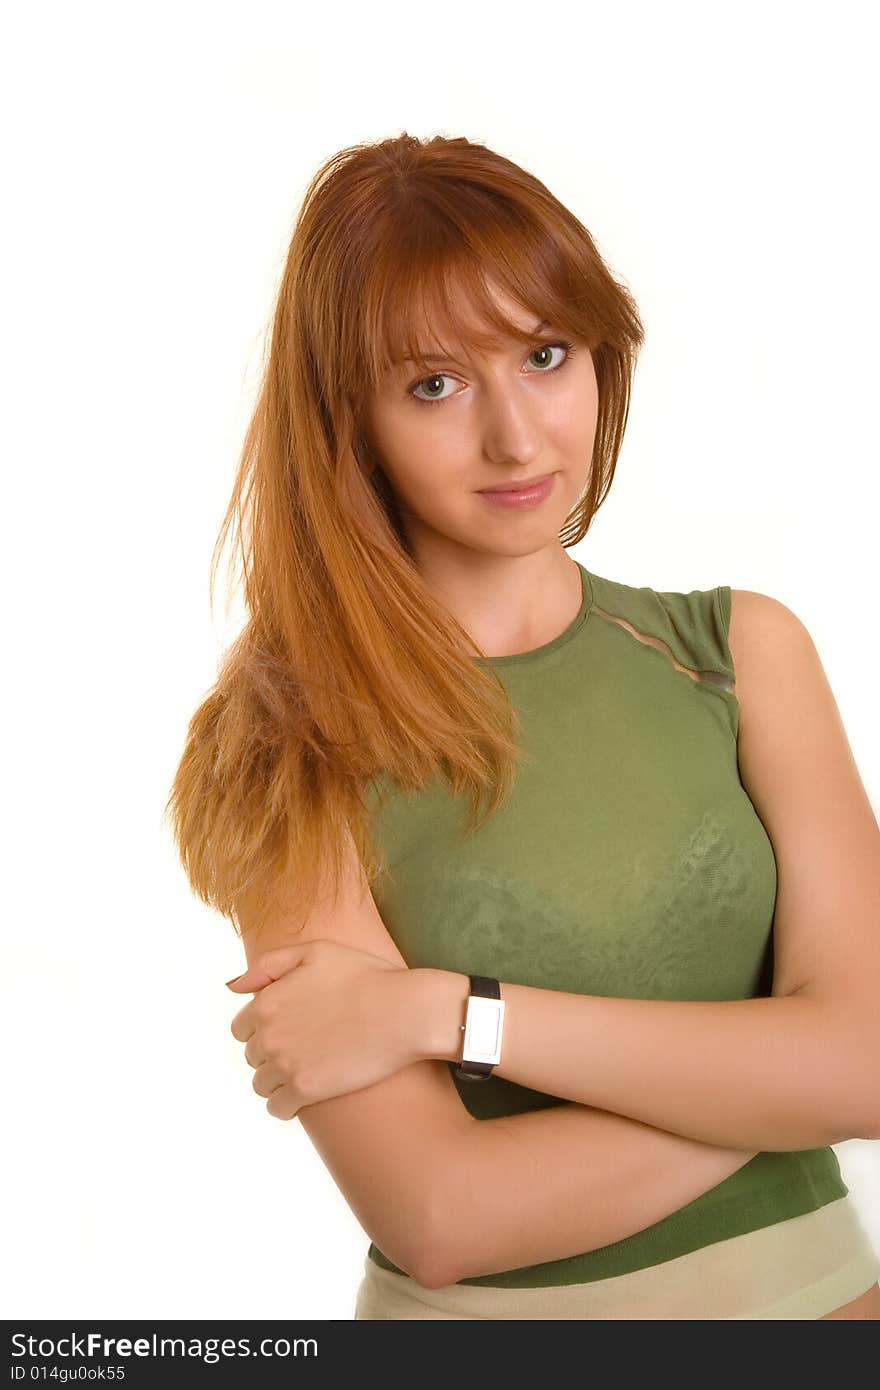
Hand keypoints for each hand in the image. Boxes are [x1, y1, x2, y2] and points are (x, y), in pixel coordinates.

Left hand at [227, 939, 415, 1119]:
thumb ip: (269, 964)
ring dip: (277, 1080)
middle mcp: (269, 1035)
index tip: (291, 1027)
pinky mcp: (306, 1091)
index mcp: (266, 1002)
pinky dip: (285, 1104)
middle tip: (306, 1046)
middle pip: (252, 1056)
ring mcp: (285, 1065)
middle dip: (272, 1052)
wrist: (405, 1011)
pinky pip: (277, 1108)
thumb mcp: (315, 952)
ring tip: (307, 1070)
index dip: (265, 1028)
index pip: (242, 1028)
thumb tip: (233, 987)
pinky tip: (306, 1094)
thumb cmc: (365, 975)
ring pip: (261, 1084)